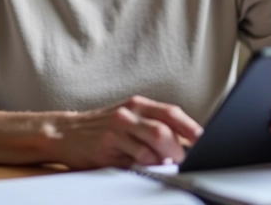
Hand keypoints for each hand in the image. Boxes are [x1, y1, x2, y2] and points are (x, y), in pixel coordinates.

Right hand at [48, 95, 202, 168]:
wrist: (65, 133)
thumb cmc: (102, 126)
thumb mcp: (129, 117)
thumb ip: (153, 124)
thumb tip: (185, 143)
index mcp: (137, 104)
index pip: (171, 113)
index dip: (191, 128)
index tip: (205, 141)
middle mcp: (127, 114)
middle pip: (163, 131)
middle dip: (178, 149)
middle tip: (184, 160)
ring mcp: (115, 131)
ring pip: (150, 148)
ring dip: (162, 160)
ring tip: (165, 163)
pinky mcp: (106, 149)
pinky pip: (133, 161)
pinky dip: (146, 166)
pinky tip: (145, 166)